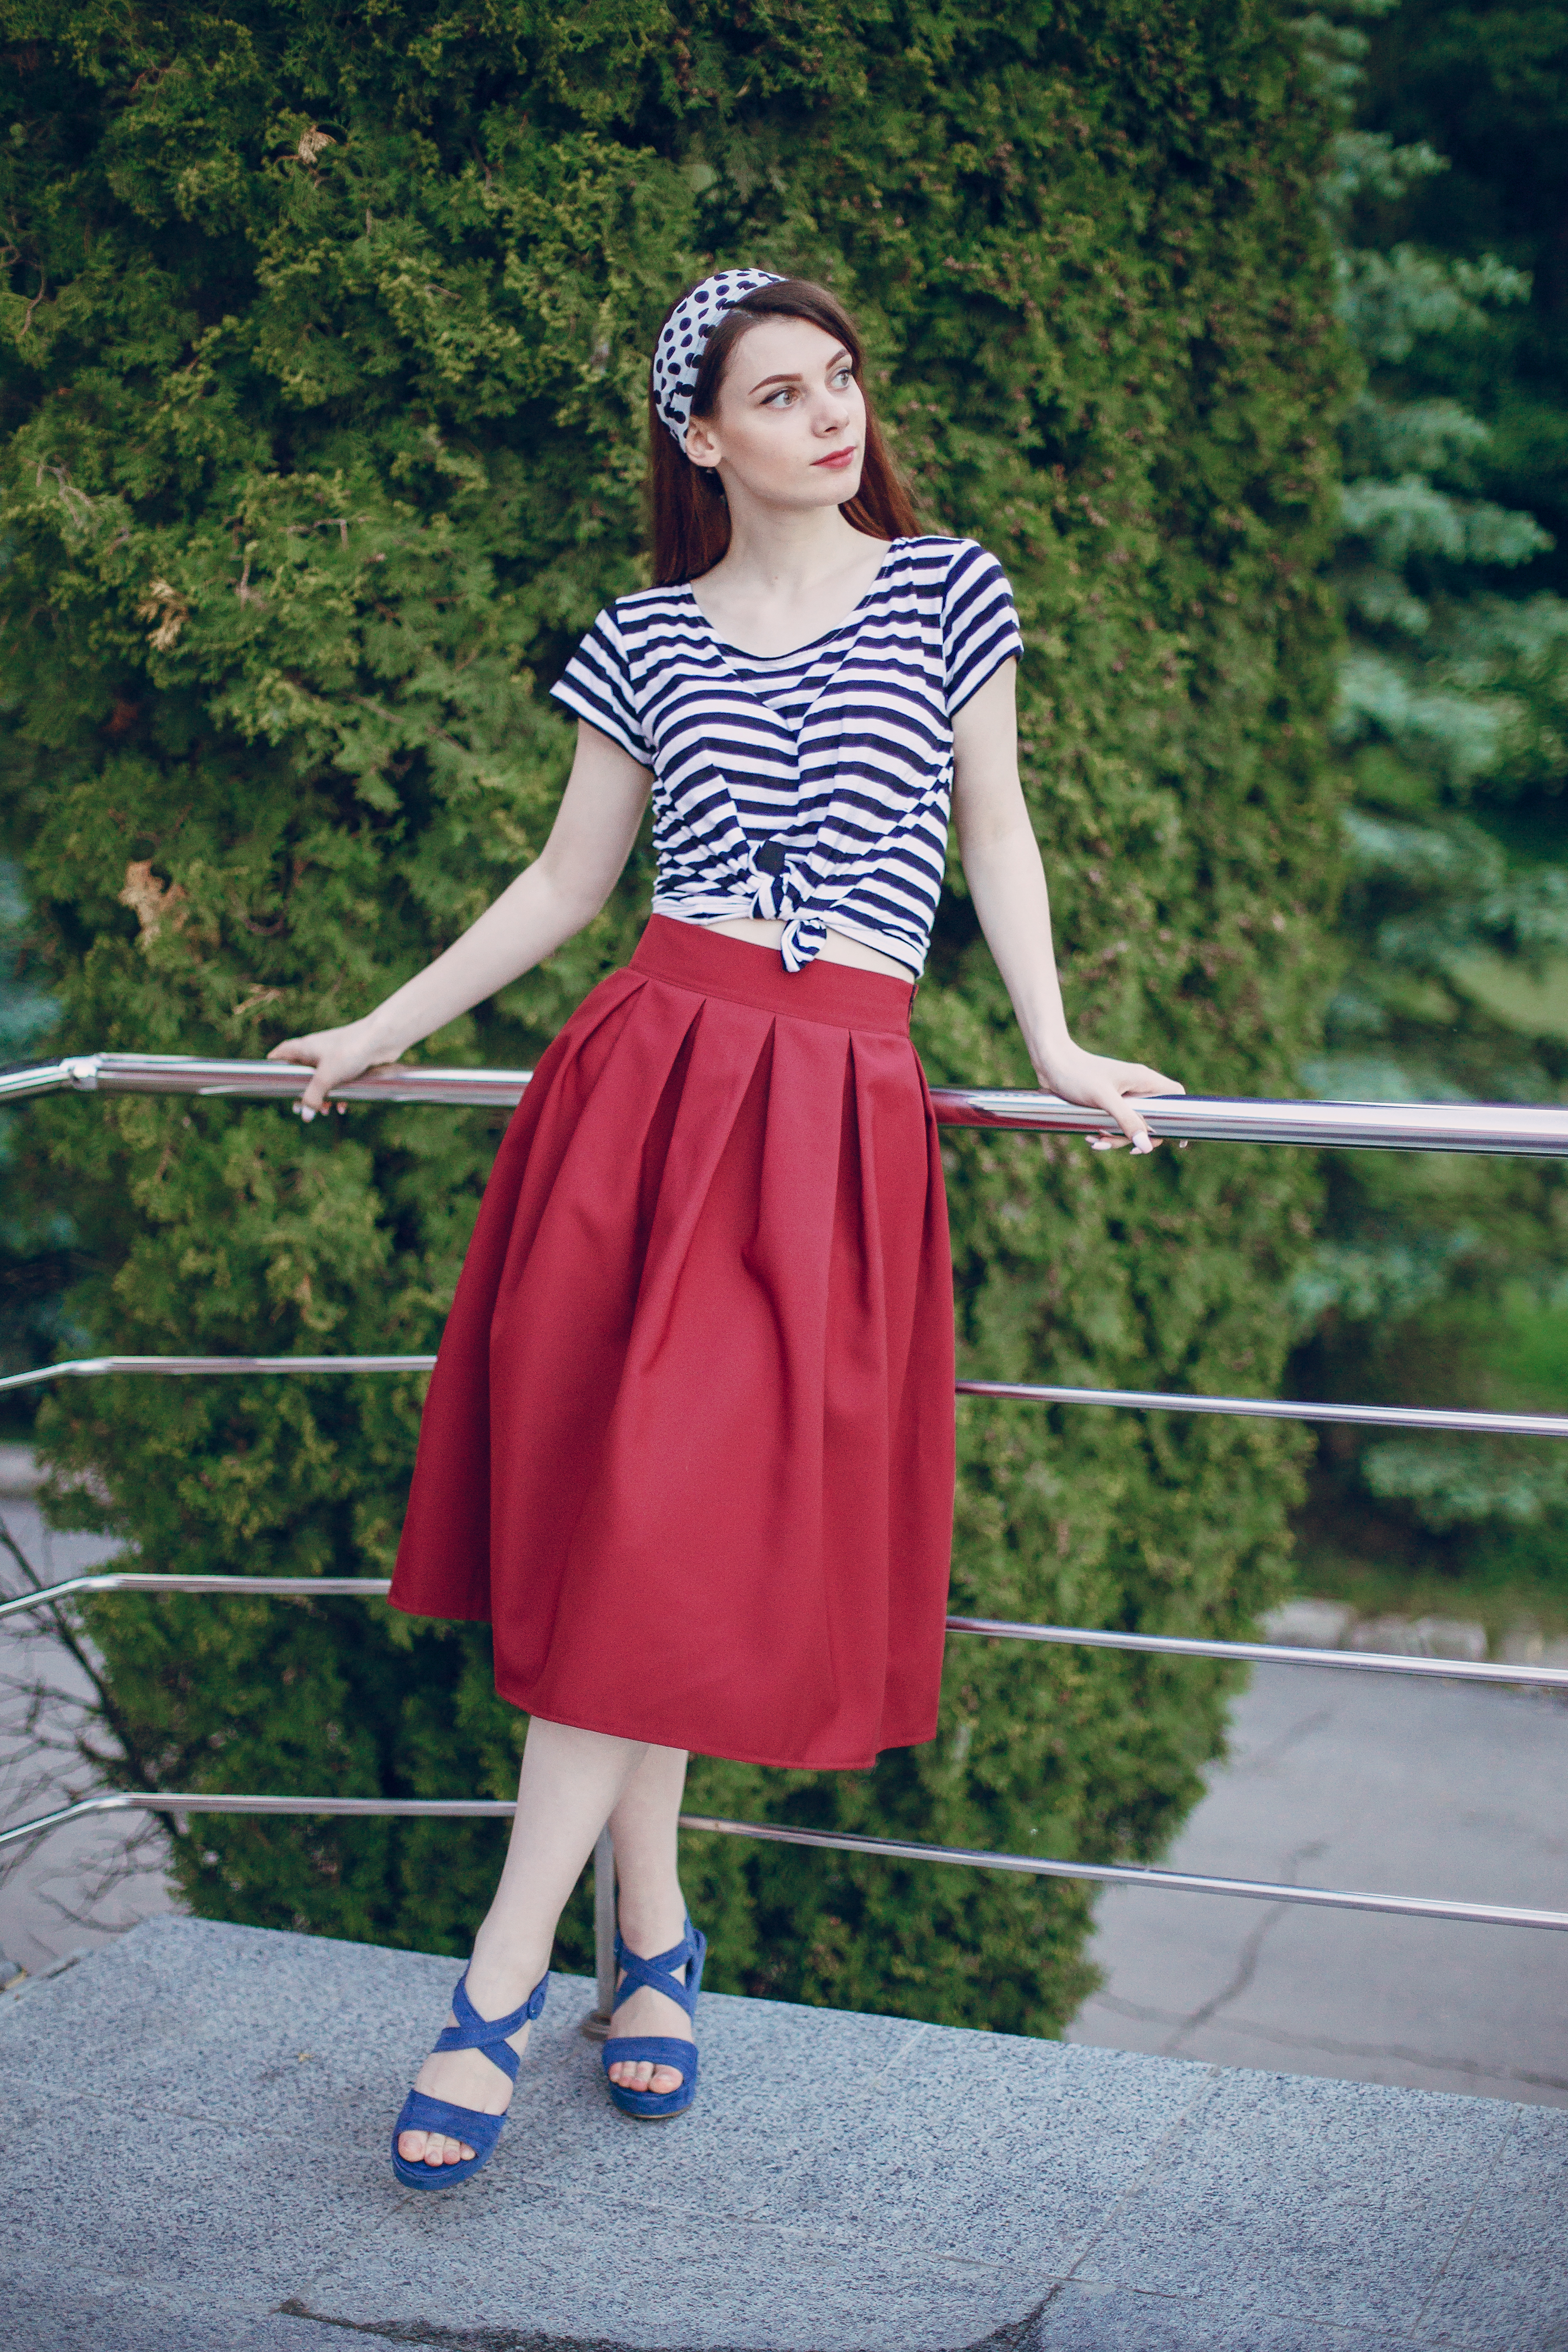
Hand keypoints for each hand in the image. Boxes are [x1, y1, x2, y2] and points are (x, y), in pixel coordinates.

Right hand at [266, 1022, 400, 1121]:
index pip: (280, 1054)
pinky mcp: (349, 1062)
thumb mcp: (326, 1077)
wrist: (382, 1039)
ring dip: (322, 1097)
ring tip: (326, 1112)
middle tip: (299, 1108)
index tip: (269, 1082)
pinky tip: (344, 1107)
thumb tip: (304, 1115)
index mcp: (304, 1048)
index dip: (273, 1067)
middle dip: (301, 1092)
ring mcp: (333, 1055)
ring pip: (321, 1079)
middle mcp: (317, 1050)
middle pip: (301, 1072)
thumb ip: (312, 1097)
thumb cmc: (350, 1051)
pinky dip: (338, 1093)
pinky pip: (338, 1081)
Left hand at [1031, 1042, 1183, 1155]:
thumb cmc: (1077, 1074)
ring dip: (1116, 1138)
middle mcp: (1136, 1086)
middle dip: (1135, 1137)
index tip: (1178, 1139)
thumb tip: (1147, 1146)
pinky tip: (1089, 1137)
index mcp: (1143, 1079)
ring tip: (1094, 1142)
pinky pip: (1115, 1122)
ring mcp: (1122, 1094)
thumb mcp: (1104, 1099)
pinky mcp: (1107, 1100)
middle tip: (1116, 1145)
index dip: (1181, 1116)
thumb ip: (1126, 1120)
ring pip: (1131, 1124)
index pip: (1175, 1095)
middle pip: (1152, 1119)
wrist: (1050, 1062)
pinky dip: (1105, 1132)